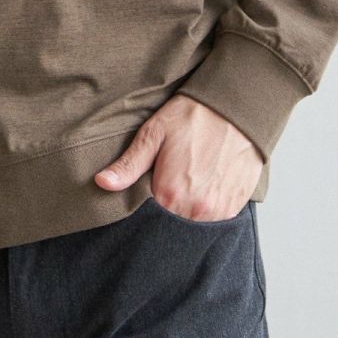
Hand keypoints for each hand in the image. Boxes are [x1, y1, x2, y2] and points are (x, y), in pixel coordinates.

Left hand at [93, 94, 262, 220]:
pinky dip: (204, 211)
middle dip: (163, 211)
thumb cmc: (193, 117)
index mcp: (169, 194)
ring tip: (184, 183)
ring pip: (191, 226)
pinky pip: (212, 223)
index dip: (142, 206)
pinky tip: (202, 186)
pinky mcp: (233, 210)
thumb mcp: (154, 133)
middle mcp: (195, 210)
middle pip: (169, 226)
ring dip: (184, 212)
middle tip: (166, 182)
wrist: (236, 110)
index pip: (146, 218)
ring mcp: (217, 213)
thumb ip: (128, 164)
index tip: (145, 189)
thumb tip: (101, 182)